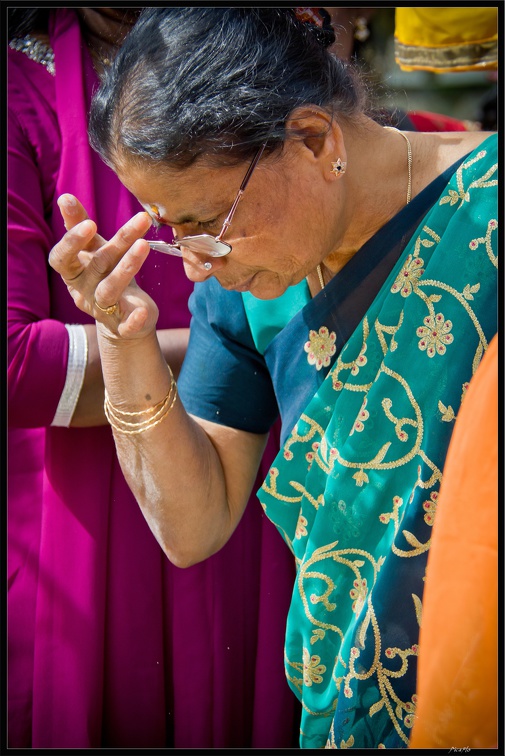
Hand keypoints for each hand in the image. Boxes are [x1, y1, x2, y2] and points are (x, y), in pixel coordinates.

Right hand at [49, 194, 158, 338]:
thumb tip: (65, 196)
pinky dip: (133, 319)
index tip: (89, 222)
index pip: (62, 259)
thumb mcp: (94, 250)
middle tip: (139, 220)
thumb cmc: (105, 274)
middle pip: (98, 266)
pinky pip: (125, 325)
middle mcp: (84, 291)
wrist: (122, 314)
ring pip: (110, 289)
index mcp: (73, 273)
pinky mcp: (122, 326)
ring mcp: (102, 309)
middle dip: (118, 243)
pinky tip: (143, 310)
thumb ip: (79, 225)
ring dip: (128, 267)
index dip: (72, 242)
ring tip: (145, 245)